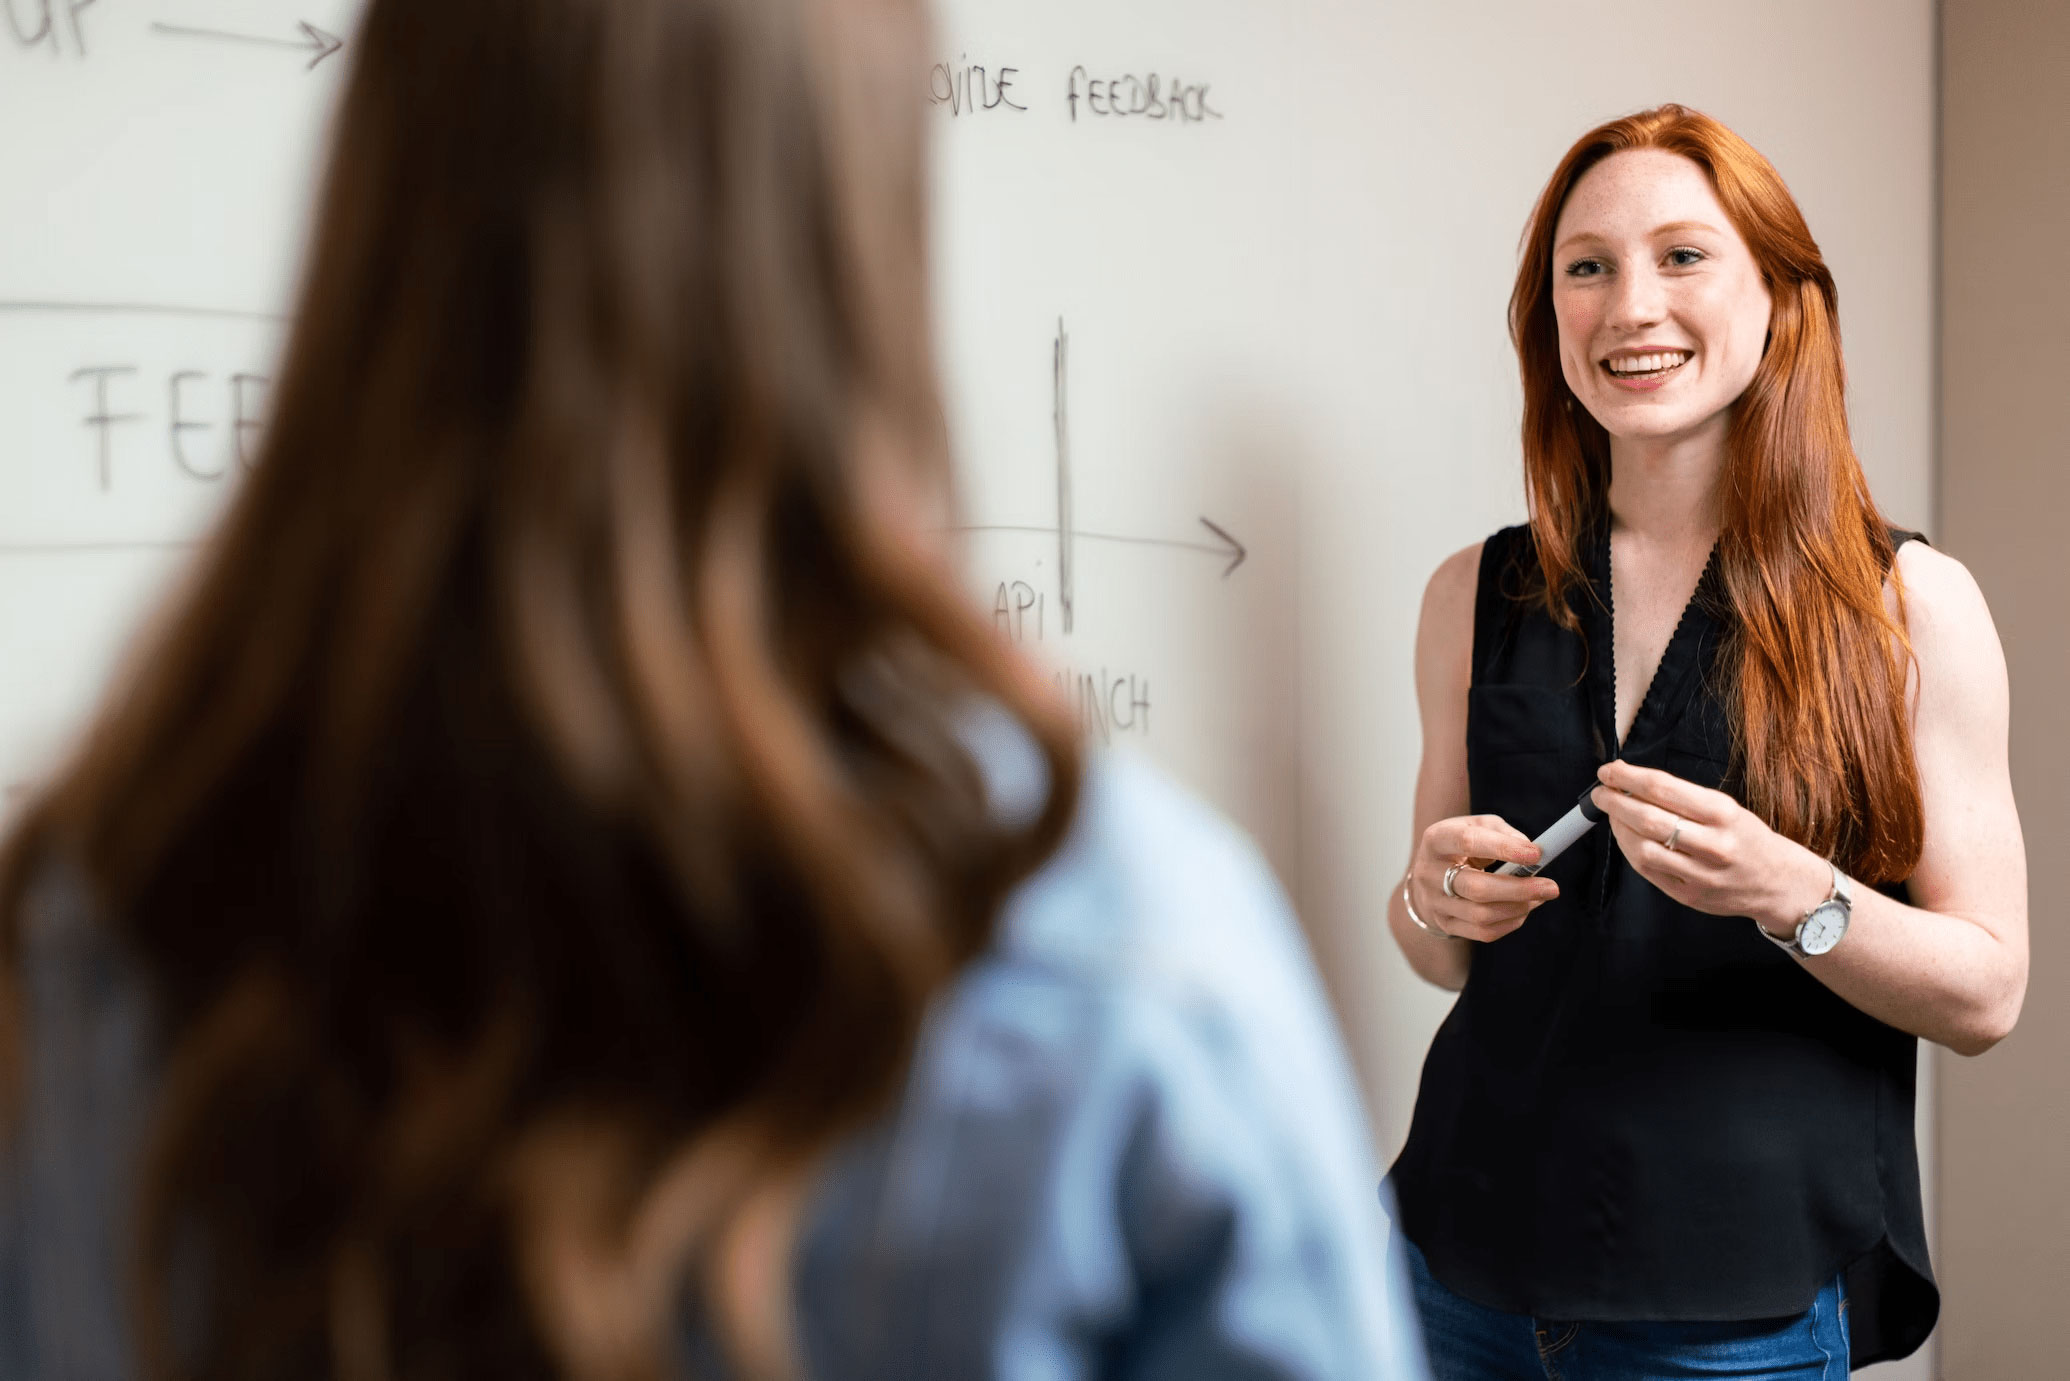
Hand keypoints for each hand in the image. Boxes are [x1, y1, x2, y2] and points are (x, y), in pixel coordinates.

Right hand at [1409, 814, 1558, 942]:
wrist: (1429, 875)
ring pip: (1481, 915)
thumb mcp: (1477, 826)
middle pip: (1476, 888)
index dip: (1504, 848)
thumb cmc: (1461, 846)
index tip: (1536, 854)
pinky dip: (1510, 923)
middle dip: (1519, 890)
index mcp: (1436, 840)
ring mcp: (1435, 902)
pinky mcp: (1445, 924)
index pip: (1468, 842)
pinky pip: (1483, 932)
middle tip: (1551, 887)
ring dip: (1519, 908)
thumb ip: (1504, 833)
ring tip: (1539, 897)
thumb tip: (1530, 851)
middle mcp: (1429, 873)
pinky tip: (1523, 910)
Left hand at [1591, 760, 1828, 933]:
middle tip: (1601, 792)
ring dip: (1618, 828)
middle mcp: (1713, 845)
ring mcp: (1701, 874)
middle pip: (1648, 819)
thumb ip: (1683, 798)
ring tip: (1612, 814)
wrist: (1779, 883)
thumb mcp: (1726, 808)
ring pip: (1643, 849)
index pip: (1663, 789)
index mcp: (1723, 814)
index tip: (1609, 771)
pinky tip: (1625, 837)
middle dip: (1615, 802)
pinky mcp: (1689, 896)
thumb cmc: (1747, 838)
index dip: (1628, 778)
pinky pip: (1648, 871)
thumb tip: (1633, 783)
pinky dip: (1630, 851)